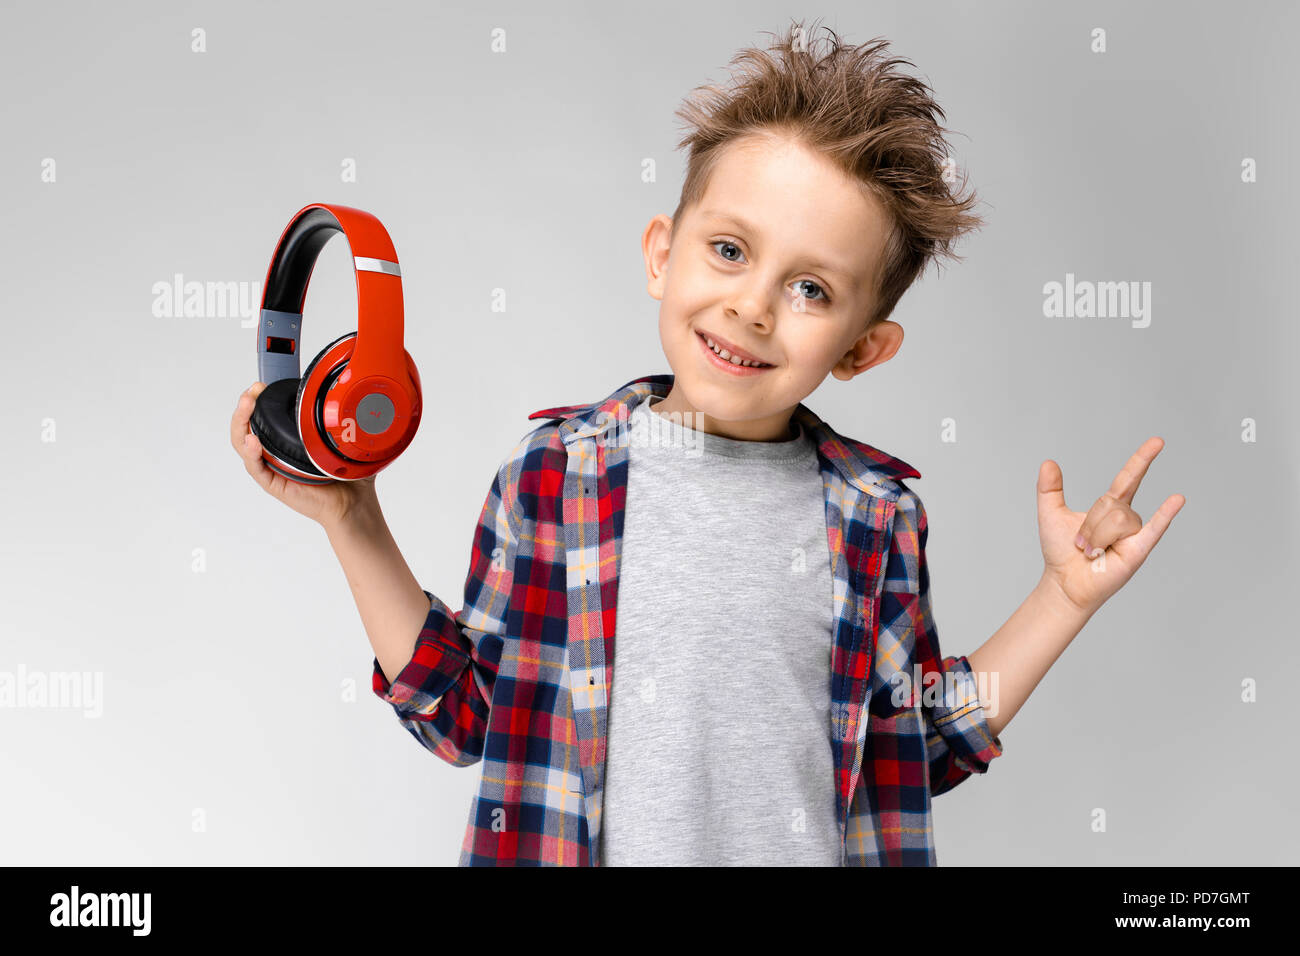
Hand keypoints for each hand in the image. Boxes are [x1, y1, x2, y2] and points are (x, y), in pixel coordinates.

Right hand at [230, 382, 377, 528]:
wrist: (354, 503)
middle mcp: (277, 453)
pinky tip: (252, 440)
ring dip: (241, 423)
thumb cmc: (349, 475)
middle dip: (245, 406)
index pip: (265, 417)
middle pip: (247, 427)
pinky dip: (250, 453)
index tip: (262, 385)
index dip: (259, 400)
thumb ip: (350, 418)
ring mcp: (273, 468)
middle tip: (252, 391)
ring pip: (243, 444)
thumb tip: (362, 395)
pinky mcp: (274, 484)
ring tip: (247, 405)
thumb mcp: (348, 439)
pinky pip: (256, 468)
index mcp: (290, 441)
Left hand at [1036, 436, 1184, 616]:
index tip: (1158, 441)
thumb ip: (1049, 488)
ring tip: (1091, 553)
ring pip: (1117, 520)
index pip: (1129, 478)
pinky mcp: (1138, 551)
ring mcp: (1135, 534)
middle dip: (1089, 525)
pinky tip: (1177, 499)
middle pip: (1111, 504)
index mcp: (1109, 507)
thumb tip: (1048, 462)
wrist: (1064, 583)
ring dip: (1097, 537)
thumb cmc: (1061, 552)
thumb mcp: (1051, 514)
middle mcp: (1126, 518)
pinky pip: (1153, 528)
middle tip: (1081, 544)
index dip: (1142, 459)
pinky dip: (1165, 514)